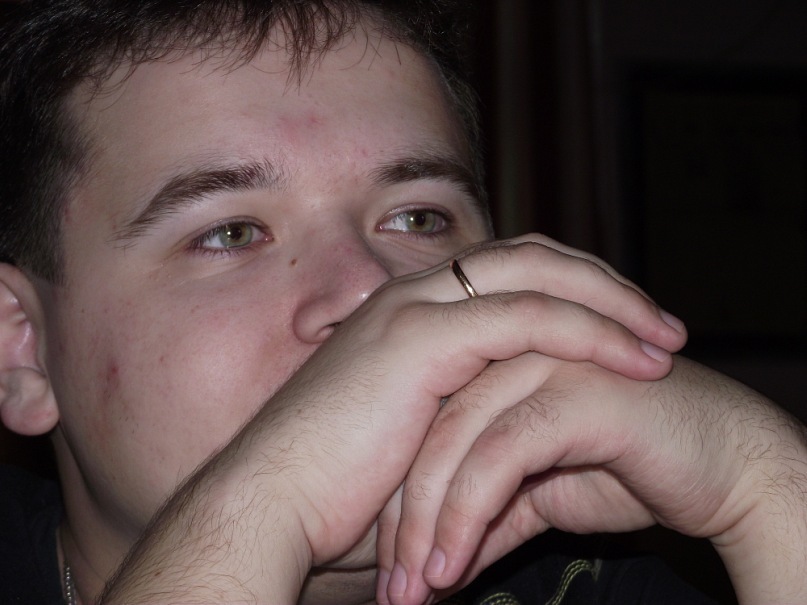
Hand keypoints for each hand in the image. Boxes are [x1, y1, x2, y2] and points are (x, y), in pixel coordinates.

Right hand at [101, 236, 685, 602]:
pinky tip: (636, 359)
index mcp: (412, 313)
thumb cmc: (337, 488)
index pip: (509, 272)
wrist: (271, 504)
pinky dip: (589, 332)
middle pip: (533, 255)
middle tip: (660, 323)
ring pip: (539, 274)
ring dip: (612, 302)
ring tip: (666, 339)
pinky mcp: (422, 340)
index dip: (572, 290)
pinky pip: (528, 318)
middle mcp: (414, 295)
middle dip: (604, 283)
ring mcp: (416, 309)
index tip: (623, 327)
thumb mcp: (417, 436)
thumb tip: (514, 428)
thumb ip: (463, 413)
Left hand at [378, 355, 806, 604]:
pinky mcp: (574, 390)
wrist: (724, 467)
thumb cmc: (632, 470)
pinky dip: (468, 514)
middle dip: (401, 517)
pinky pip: (500, 453)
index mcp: (493, 359)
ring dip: (426, 525)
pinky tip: (453, 569)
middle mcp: (509, 350)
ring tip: (412, 591)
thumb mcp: (538, 498)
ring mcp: (541, 362)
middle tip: (391, 590)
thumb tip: (440, 559)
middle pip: (425, 428)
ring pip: (453, 438)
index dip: (398, 497)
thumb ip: (488, 514)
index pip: (421, 423)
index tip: (386, 568)